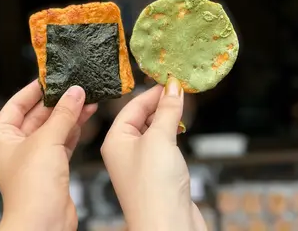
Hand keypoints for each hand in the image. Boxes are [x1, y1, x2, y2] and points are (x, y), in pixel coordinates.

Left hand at [0, 80, 96, 230]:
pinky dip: (75, 128)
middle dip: (58, 101)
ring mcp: (36, 156)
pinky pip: (64, 139)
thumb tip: (75, 92)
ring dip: (70, 114)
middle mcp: (17, 146)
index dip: (33, 90)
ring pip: (54, 127)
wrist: (44, 222)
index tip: (50, 77)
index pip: (16, 104)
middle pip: (38, 115)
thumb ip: (63, 114)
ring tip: (87, 98)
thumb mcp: (47, 140)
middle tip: (75, 87)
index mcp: (3, 137)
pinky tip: (86, 116)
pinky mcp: (53, 165)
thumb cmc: (31, 187)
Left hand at [101, 77, 205, 230]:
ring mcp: (140, 163)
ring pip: (153, 131)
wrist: (168, 226)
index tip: (169, 82)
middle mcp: (124, 151)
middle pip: (141, 117)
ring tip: (182, 105)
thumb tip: (173, 88)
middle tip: (178, 91)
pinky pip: (162, 145)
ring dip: (166, 117)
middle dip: (159, 104)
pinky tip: (180, 128)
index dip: (151, 93)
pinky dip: (171, 133)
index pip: (131, 107)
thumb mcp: (160, 138)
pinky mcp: (156, 173)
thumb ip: (167, 111)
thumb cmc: (154, 187)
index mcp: (115, 140)